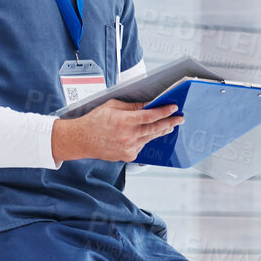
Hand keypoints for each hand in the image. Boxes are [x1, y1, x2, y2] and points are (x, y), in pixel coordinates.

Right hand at [51, 100, 182, 163]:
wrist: (80, 140)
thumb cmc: (93, 121)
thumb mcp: (111, 106)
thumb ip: (131, 107)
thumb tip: (147, 105)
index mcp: (123, 121)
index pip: (150, 116)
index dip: (164, 111)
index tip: (173, 107)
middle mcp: (128, 136)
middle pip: (155, 128)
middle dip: (170, 122)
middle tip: (180, 118)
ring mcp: (128, 147)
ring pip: (150, 138)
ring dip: (161, 131)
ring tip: (169, 126)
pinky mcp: (128, 155)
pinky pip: (142, 146)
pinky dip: (145, 139)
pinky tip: (147, 135)